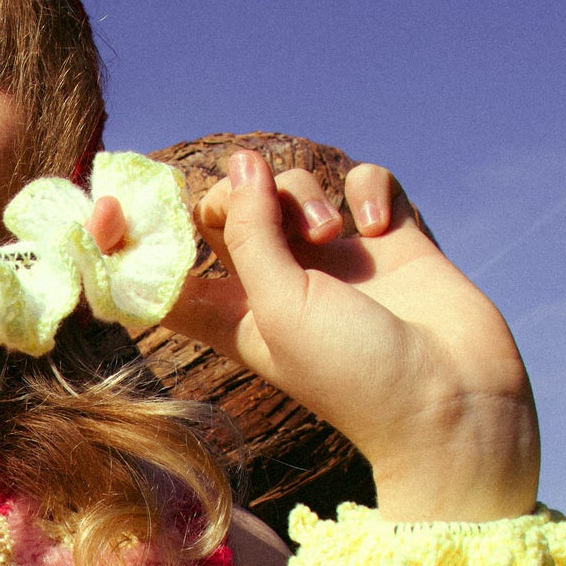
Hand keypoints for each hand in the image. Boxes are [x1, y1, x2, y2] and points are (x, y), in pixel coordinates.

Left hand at [152, 154, 536, 520]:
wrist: (451, 402)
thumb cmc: (354, 373)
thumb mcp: (280, 307)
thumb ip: (250, 233)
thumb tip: (241, 163)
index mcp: (234, 311)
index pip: (170, 269)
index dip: (141, 242)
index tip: (114, 212)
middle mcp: (279, 282)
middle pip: (232, 206)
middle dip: (246, 195)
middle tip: (275, 218)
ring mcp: (336, 259)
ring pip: (295, 185)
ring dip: (306, 192)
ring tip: (335, 235)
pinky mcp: (389, 241)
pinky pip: (365, 183)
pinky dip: (368, 189)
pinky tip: (379, 226)